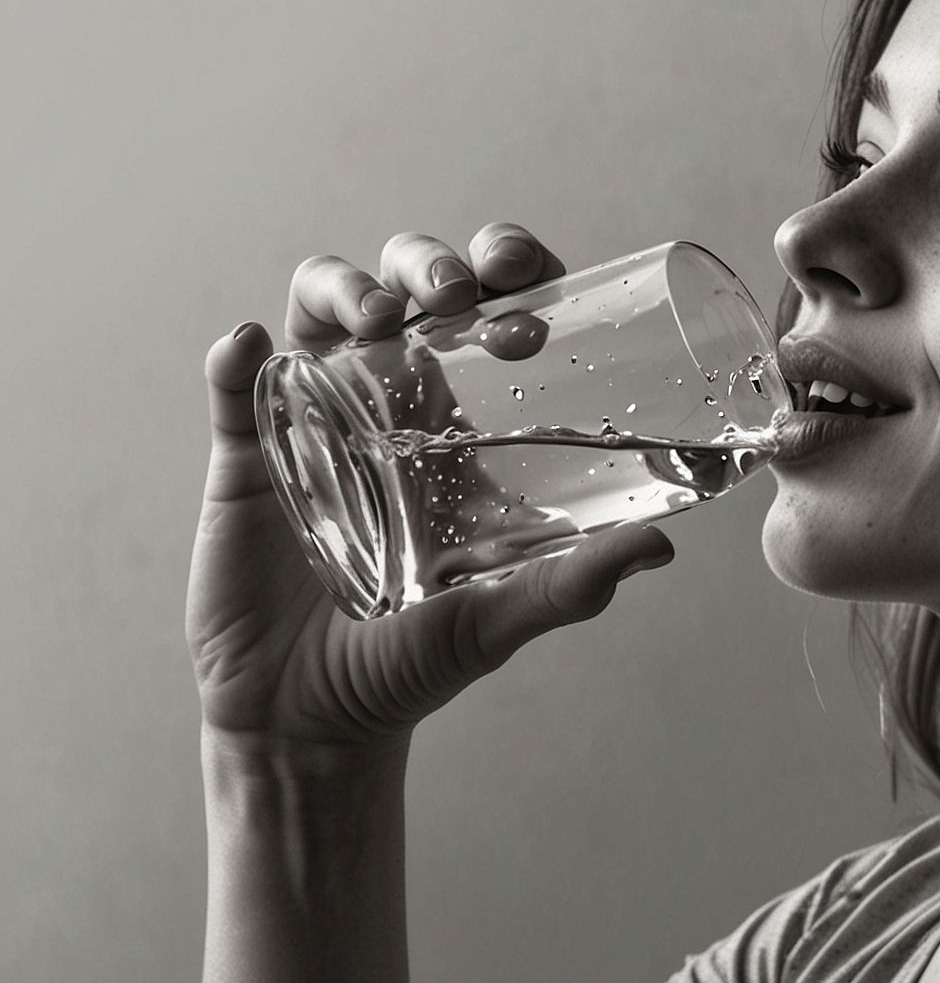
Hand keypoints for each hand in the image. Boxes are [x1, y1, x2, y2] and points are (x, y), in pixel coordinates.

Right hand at [186, 224, 674, 756]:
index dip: (507, 269)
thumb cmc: (415, 661)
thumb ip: (574, 584)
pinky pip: (235, 388)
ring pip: (321, 309)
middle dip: (429, 262)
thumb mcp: (501, 616)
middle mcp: (390, 402)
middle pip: (407, 288)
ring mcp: (315, 419)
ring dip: (346, 287)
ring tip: (377, 318)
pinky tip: (253, 348)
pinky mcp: (249, 458)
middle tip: (458, 293)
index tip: (527, 275)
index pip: (489, 310)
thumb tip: (662, 550)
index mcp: (462, 420)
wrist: (315, 720)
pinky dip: (238, 358)